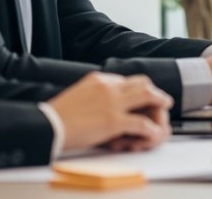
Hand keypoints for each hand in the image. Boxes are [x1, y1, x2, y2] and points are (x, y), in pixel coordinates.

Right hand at [47, 73, 172, 151]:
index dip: (138, 89)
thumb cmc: (57, 116)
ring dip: (159, 103)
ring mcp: (113, 103)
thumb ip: (95, 94)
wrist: (46, 125)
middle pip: (142, 83)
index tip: (142, 98)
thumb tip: (104, 102)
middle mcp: (109, 86)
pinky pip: (141, 123)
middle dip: (154, 91)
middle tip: (162, 99)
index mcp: (99, 79)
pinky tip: (155, 133)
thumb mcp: (79, 95)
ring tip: (165, 109)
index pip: (127, 80)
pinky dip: (151, 128)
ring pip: (147, 96)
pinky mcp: (113, 121)